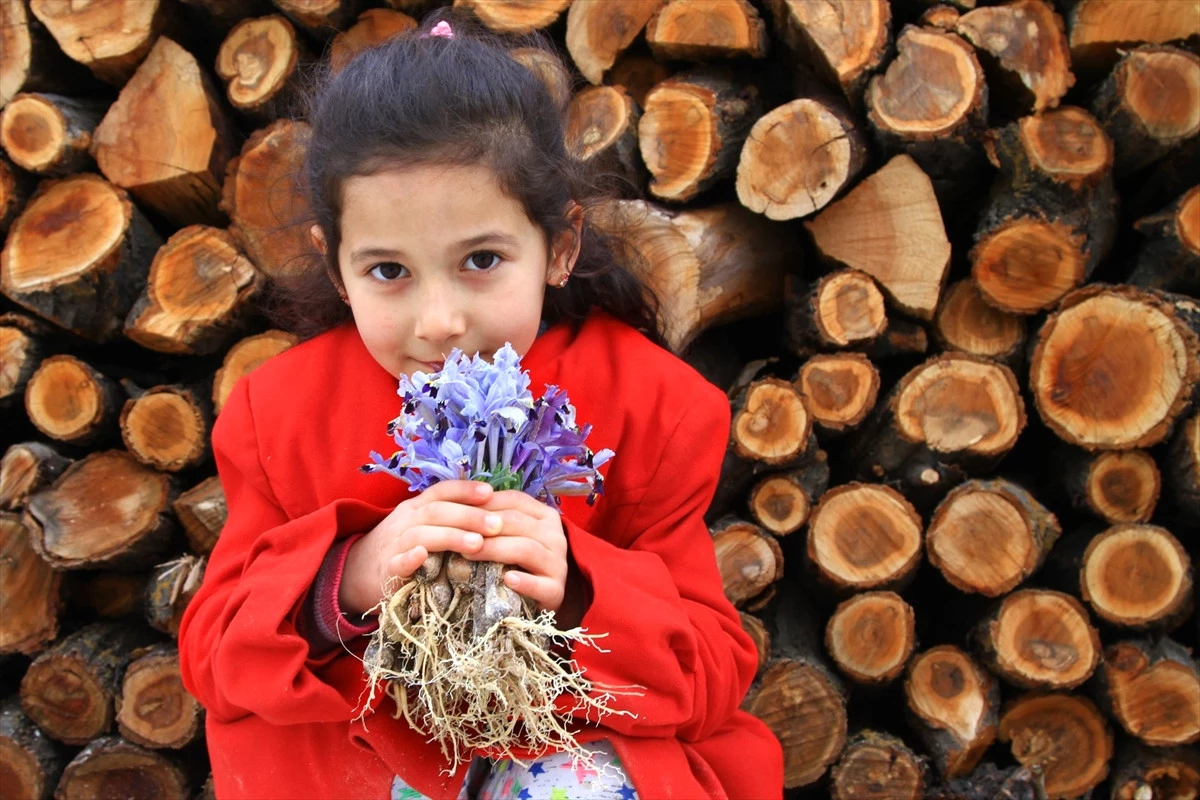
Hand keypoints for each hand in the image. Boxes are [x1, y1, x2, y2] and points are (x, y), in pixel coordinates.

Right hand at [340, 480, 501, 615]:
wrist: (357, 571)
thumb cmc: (402, 547)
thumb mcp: (423, 525)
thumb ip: (449, 517)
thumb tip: (493, 512)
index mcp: (417, 508)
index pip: (442, 491)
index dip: (465, 489)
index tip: (491, 492)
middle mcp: (406, 520)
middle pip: (437, 511)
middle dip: (470, 516)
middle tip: (498, 524)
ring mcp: (394, 544)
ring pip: (422, 534)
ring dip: (451, 536)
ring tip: (478, 544)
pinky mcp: (386, 569)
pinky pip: (397, 561)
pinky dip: (410, 558)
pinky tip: (423, 556)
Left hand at [468, 491, 582, 624]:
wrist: (540, 598)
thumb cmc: (518, 562)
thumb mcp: (510, 535)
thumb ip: (492, 519)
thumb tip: (460, 504)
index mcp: (545, 516)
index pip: (515, 500)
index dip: (485, 502)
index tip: (457, 509)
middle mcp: (556, 536)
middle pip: (517, 522)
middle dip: (484, 526)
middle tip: (455, 534)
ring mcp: (559, 563)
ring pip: (526, 549)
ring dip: (495, 550)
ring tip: (468, 554)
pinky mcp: (556, 591)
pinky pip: (540, 585)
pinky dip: (523, 582)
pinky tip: (506, 580)